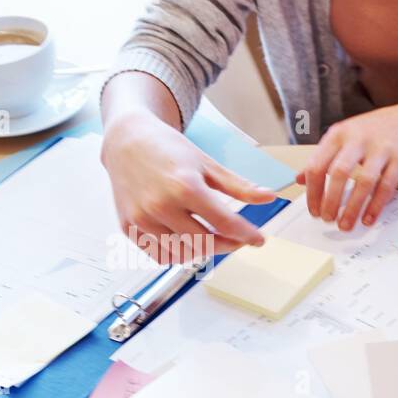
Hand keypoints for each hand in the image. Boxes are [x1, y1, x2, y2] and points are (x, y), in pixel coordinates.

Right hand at [101, 113, 273, 263]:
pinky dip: (176, 254)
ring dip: (202, 251)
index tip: (259, 240)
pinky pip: (160, 256)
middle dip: (227, 244)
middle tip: (236, 238)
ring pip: (183, 255)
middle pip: (206, 243)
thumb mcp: (207, 164)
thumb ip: (239, 186)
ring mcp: (143, 219)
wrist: (127, 141)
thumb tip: (270, 198)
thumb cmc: (169, 150)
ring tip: (210, 236)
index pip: (225, 224)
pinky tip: (185, 240)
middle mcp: (161, 205)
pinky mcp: (128, 227)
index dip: (247, 235)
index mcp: (185, 187)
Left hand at [298, 102, 397, 229]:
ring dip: (352, 208)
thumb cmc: (379, 130)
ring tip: (345, 225)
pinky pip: (386, 188)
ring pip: (363, 183)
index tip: (313, 210)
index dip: (313, 191)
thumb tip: (299, 179)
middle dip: (330, 201)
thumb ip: (325, 157)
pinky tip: (368, 219)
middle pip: (338, 174)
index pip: (318, 164)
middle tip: (327, 220)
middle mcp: (359, 138)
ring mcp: (382, 148)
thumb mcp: (347, 136)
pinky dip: (375, 207)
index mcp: (340, 133)